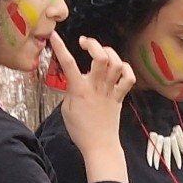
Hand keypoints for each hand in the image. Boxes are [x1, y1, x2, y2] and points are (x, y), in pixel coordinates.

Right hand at [53, 33, 134, 181]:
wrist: (99, 146)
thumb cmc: (80, 130)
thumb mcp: (66, 109)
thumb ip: (69, 91)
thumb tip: (73, 79)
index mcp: (79, 91)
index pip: (68, 64)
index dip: (60, 47)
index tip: (54, 36)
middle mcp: (96, 88)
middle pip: (100, 57)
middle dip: (92, 44)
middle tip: (84, 42)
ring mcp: (110, 92)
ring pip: (116, 64)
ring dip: (108, 52)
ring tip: (100, 52)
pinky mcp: (120, 97)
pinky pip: (128, 78)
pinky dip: (125, 69)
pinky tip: (118, 67)